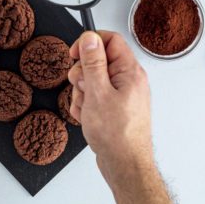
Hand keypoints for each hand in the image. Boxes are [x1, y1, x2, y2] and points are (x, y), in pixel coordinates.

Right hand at [68, 31, 152, 185]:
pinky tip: (87, 118)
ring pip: (92, 81)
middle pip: (98, 61)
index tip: (74, 54)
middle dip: (82, 75)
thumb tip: (90, 37)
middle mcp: (128, 80)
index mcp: (129, 71)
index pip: (110, 40)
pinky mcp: (114, 108)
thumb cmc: (117, 135)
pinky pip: (94, 98)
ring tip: (87, 110)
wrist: (125, 166)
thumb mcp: (98, 93)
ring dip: (82, 94)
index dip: (90, 43)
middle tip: (82, 89)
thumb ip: (93, 63)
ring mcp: (121, 95)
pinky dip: (86, 106)